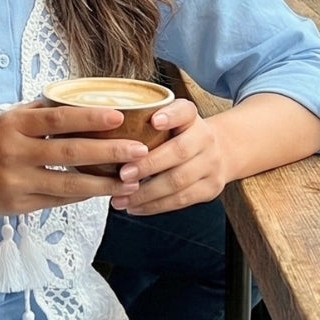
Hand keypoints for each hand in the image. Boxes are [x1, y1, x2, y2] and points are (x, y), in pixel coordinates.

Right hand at [0, 101, 149, 216]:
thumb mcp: (0, 120)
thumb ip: (34, 113)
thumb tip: (73, 100)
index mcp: (12, 125)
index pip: (58, 119)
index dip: (90, 119)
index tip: (119, 117)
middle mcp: (15, 153)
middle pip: (70, 153)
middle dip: (109, 153)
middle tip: (139, 151)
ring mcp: (17, 182)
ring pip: (69, 184)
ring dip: (104, 183)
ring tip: (131, 180)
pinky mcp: (18, 206)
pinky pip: (58, 200)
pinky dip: (82, 196)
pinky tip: (103, 192)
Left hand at [108, 98, 227, 214]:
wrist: (220, 151)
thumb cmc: (179, 135)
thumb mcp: (169, 119)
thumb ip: (145, 119)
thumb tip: (99, 127)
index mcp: (192, 117)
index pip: (185, 111)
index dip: (171, 116)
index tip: (154, 121)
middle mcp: (206, 138)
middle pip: (179, 152)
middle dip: (148, 165)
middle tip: (122, 175)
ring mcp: (211, 165)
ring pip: (178, 181)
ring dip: (146, 193)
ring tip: (119, 199)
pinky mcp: (210, 188)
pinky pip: (181, 200)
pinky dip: (155, 206)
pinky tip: (134, 208)